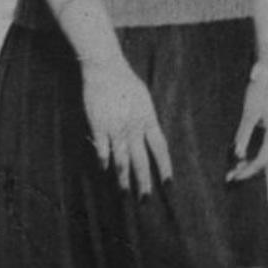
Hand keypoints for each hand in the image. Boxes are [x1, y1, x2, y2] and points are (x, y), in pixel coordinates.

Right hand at [82, 58, 172, 197]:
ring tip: (125, 193)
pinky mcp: (99, 126)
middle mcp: (134, 126)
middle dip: (144, 183)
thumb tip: (153, 139)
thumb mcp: (144, 98)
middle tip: (145, 200)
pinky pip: (103, 151)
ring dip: (124, 179)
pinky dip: (104, 162)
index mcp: (148, 118)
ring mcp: (116, 128)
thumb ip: (148, 119)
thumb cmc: (125, 81)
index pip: (160, 148)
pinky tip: (104, 170)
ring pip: (122, 160)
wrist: (104, 67)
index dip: (165, 167)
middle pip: (142, 160)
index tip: (168, 184)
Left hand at [226, 63, 267, 182]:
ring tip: (233, 169)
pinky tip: (240, 155)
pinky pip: (262, 145)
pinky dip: (251, 152)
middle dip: (248, 168)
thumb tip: (238, 154)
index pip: (262, 158)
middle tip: (231, 177)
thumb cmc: (258, 92)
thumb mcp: (249, 112)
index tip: (235, 176)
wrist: (267, 74)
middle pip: (264, 159)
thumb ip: (244, 133)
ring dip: (249, 161)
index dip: (248, 169)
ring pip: (263, 153)